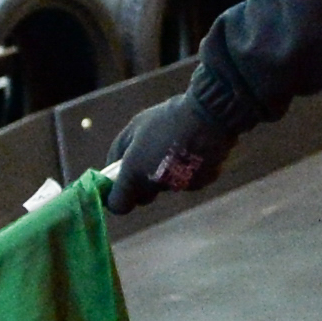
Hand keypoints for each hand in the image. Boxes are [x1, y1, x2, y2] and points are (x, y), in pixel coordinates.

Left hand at [105, 90, 233, 212]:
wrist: (209, 115)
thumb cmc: (167, 118)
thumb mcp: (135, 127)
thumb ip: (120, 151)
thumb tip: (112, 169)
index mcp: (134, 172)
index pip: (118, 205)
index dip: (117, 198)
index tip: (118, 187)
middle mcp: (155, 185)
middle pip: (143, 197)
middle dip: (143, 185)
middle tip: (148, 162)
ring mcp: (179, 186)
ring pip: (166, 187)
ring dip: (167, 174)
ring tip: (176, 148)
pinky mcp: (201, 183)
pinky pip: (188, 180)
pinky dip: (188, 171)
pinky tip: (194, 150)